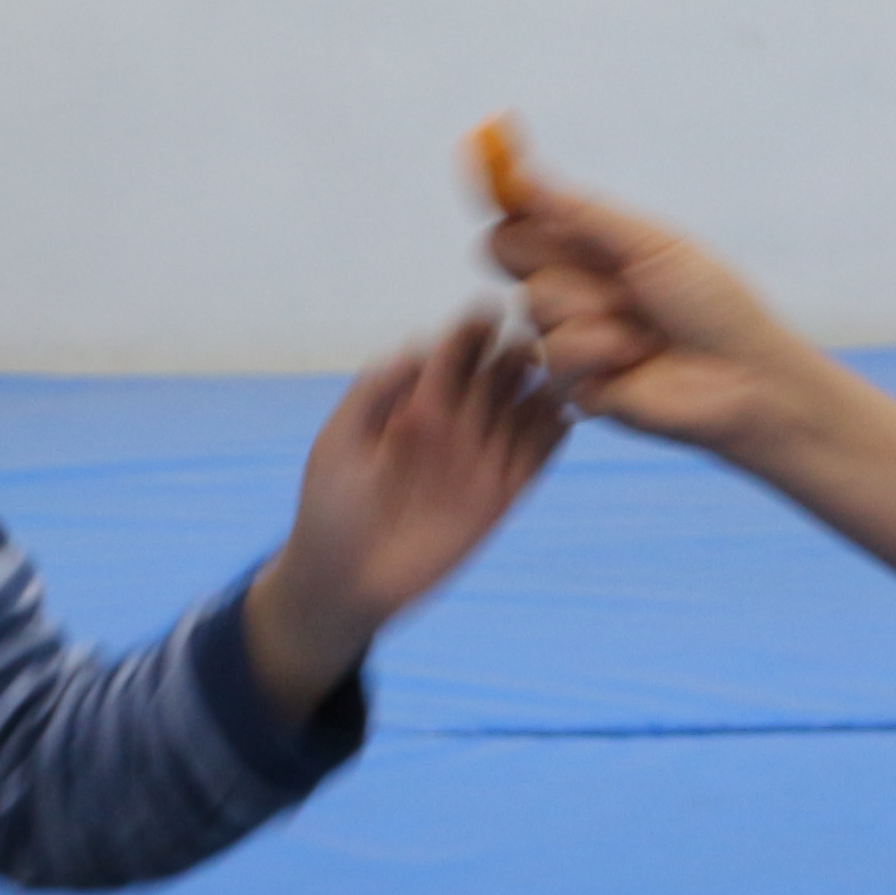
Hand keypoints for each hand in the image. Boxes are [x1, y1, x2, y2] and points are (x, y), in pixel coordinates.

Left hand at [246, 311, 568, 716]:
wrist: (344, 581)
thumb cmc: (330, 508)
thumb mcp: (337, 443)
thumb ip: (372, 394)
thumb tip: (418, 348)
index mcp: (414, 404)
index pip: (454, 356)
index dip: (472, 332)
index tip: (489, 313)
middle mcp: (454, 426)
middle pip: (497, 375)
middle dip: (517, 353)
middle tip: (535, 343)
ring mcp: (479, 461)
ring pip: (525, 411)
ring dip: (546, 388)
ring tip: (562, 372)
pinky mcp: (499, 499)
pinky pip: (537, 459)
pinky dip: (555, 436)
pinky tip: (565, 417)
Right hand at [488, 184, 826, 458]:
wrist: (745, 379)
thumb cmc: (713, 306)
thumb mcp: (650, 244)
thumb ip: (582, 212)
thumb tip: (519, 173)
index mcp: (591, 246)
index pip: (521, 213)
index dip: (503, 192)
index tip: (491, 170)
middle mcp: (572, 286)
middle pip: (504, 249)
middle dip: (552, 253)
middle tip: (609, 268)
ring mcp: (568, 334)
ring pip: (533, 301)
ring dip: (594, 308)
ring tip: (645, 329)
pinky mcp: (570, 384)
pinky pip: (551, 354)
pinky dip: (598, 350)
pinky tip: (637, 360)